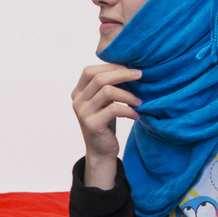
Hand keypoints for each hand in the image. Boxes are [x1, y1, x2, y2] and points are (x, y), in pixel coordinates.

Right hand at [71, 63, 142, 189]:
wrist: (101, 149)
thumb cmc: (106, 122)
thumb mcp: (104, 101)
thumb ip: (107, 85)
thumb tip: (129, 67)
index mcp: (78, 92)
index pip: (90, 71)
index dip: (110, 67)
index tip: (129, 68)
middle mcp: (77, 101)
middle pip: (99, 78)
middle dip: (122, 74)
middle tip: (140, 75)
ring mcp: (83, 113)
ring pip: (107, 91)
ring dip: (128, 94)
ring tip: (139, 101)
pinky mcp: (92, 124)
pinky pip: (114, 109)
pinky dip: (129, 110)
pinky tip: (136, 114)